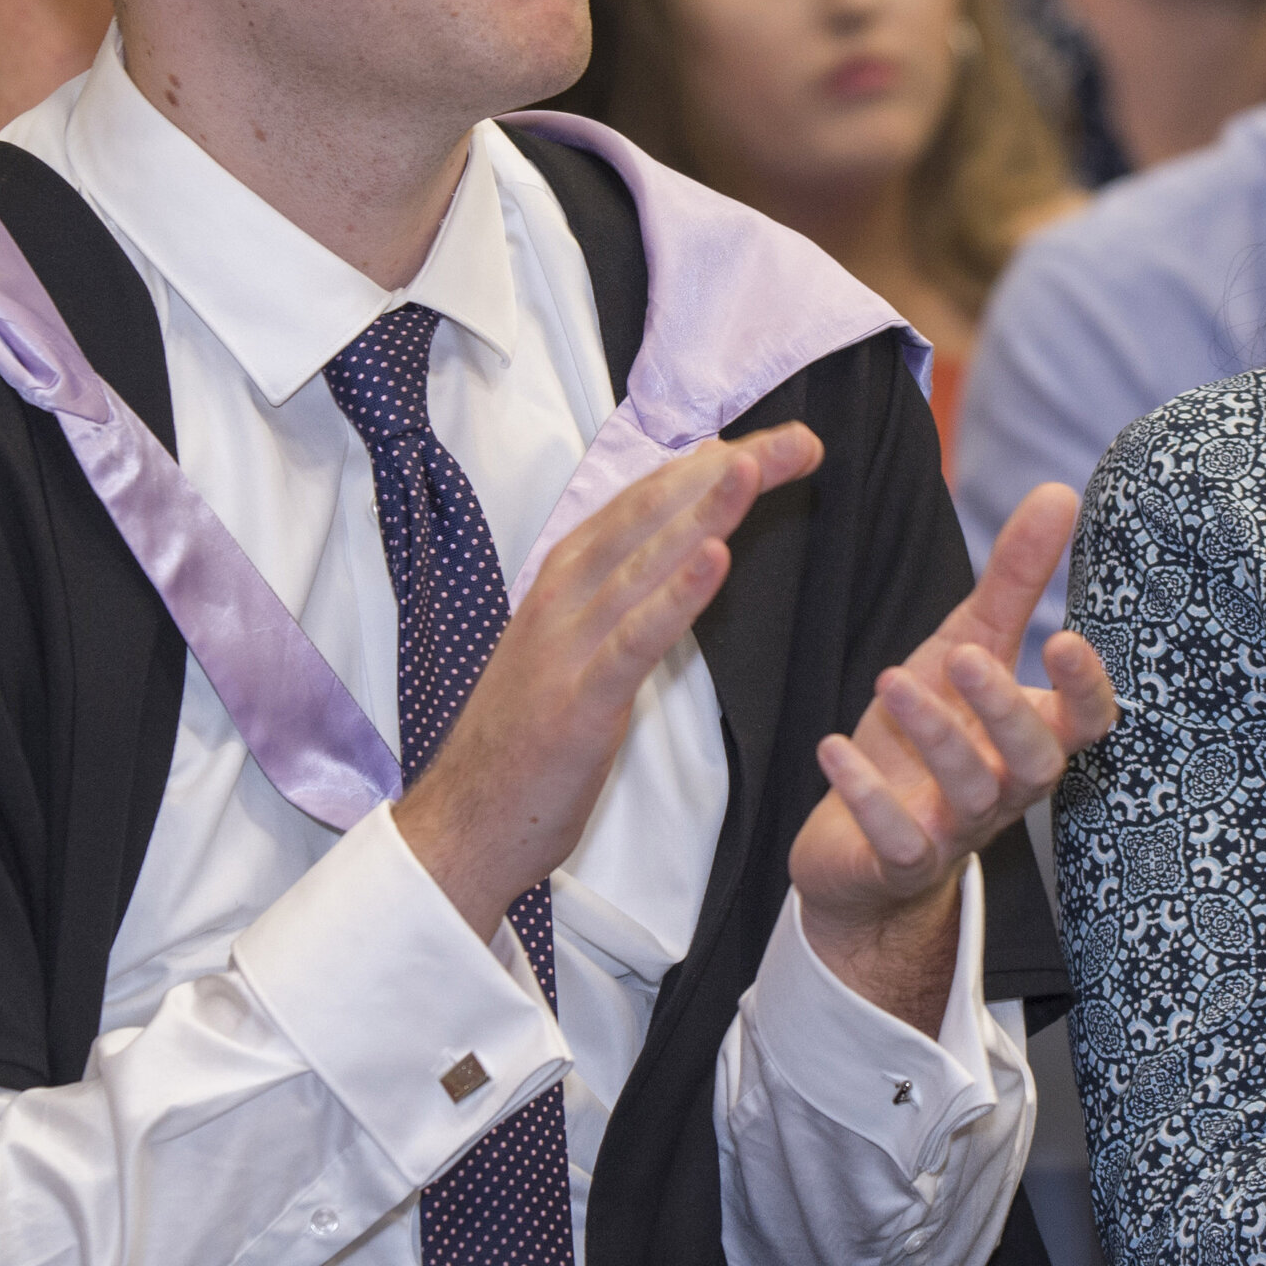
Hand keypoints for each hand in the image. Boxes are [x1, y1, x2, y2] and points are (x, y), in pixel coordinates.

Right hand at [397, 426, 824, 937]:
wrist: (463, 824)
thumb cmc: (526, 740)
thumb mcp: (575, 648)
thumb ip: (624, 597)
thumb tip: (688, 547)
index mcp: (564, 577)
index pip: (647, 500)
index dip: (714, 466)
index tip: (781, 445)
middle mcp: (562, 595)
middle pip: (653, 514)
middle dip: (729, 472)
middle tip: (803, 441)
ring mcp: (566, 645)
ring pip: (643, 561)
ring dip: (704, 511)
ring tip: (757, 468)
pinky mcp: (577, 701)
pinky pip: (634, 639)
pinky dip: (674, 595)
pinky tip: (715, 560)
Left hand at [790, 482, 1120, 1026]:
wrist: (867, 848)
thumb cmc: (930, 736)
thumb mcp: (966, 647)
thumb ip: (1015, 581)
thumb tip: (1060, 492)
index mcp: (1030, 736)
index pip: (1086, 723)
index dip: (1085, 690)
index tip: (1066, 641)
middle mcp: (1004, 787)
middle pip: (1034, 763)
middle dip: (1005, 711)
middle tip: (967, 656)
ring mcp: (955, 830)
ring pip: (967, 795)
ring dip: (934, 736)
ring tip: (891, 679)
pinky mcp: (898, 861)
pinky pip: (897, 840)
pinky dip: (867, 796)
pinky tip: (831, 747)